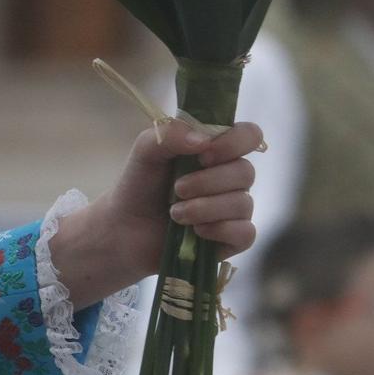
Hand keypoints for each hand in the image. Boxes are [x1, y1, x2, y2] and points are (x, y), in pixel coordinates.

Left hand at [50, 118, 262, 308]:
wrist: (125, 229)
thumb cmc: (139, 185)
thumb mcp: (146, 151)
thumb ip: (170, 135)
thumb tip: (204, 140)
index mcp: (216, 150)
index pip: (249, 135)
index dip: (233, 142)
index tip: (203, 154)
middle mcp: (231, 177)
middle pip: (246, 171)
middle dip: (207, 181)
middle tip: (177, 189)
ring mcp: (234, 209)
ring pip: (243, 203)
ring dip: (204, 208)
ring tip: (175, 214)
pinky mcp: (233, 239)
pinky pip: (245, 233)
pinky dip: (218, 230)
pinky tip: (195, 231)